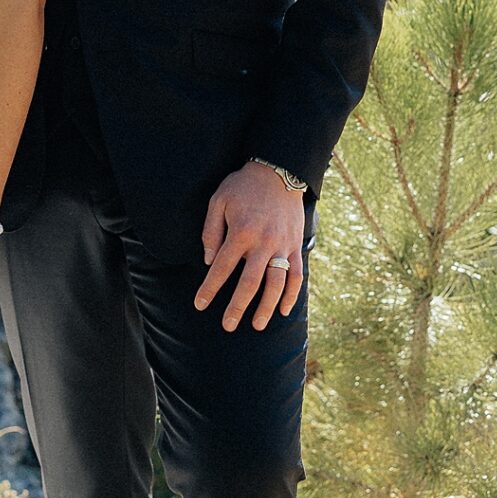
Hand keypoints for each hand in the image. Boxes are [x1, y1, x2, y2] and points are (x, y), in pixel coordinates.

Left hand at [195, 161, 303, 330]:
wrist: (278, 171)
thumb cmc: (243, 186)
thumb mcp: (218, 200)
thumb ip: (211, 231)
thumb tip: (210, 261)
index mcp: (240, 232)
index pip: (222, 268)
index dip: (210, 288)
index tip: (200, 305)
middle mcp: (263, 243)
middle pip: (250, 283)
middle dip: (237, 307)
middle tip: (228, 326)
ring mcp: (282, 246)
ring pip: (276, 284)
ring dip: (267, 307)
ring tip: (257, 325)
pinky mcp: (296, 245)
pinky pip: (296, 275)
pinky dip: (292, 294)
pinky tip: (284, 309)